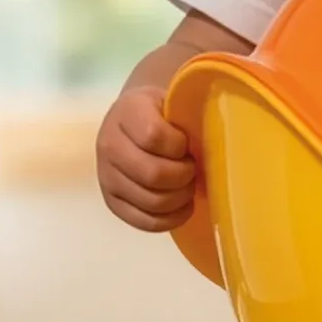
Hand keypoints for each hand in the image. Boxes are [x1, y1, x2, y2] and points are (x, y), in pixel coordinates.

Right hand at [96, 87, 197, 233]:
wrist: (136, 121)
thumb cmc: (165, 112)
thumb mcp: (175, 100)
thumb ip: (189, 114)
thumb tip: (214, 140)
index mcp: (126, 112)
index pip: (154, 136)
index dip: (179, 145)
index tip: (187, 144)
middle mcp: (109, 144)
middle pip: (153, 174)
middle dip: (184, 175)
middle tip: (193, 169)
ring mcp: (107, 176)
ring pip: (151, 201)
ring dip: (180, 197)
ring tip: (188, 185)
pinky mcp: (112, 202)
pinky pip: (145, 221)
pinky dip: (172, 219)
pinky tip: (183, 206)